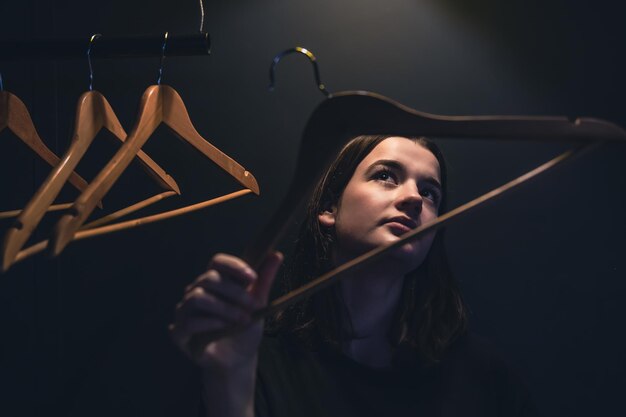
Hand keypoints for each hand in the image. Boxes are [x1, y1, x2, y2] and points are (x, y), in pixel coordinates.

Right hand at [169, 252, 282, 369]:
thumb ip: (264, 280)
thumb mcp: (258, 305)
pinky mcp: (179, 333)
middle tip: (252, 306)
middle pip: (209, 279)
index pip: (217, 262)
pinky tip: (223, 328)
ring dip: (223, 308)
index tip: (253, 277)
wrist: (237, 360)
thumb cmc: (245, 329)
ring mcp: (184, 312)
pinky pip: (188, 322)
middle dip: (235, 292)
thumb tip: (276, 255)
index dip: (234, 266)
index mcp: (214, 282)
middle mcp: (196, 292)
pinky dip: (209, 323)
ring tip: (242, 320)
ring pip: (197, 297)